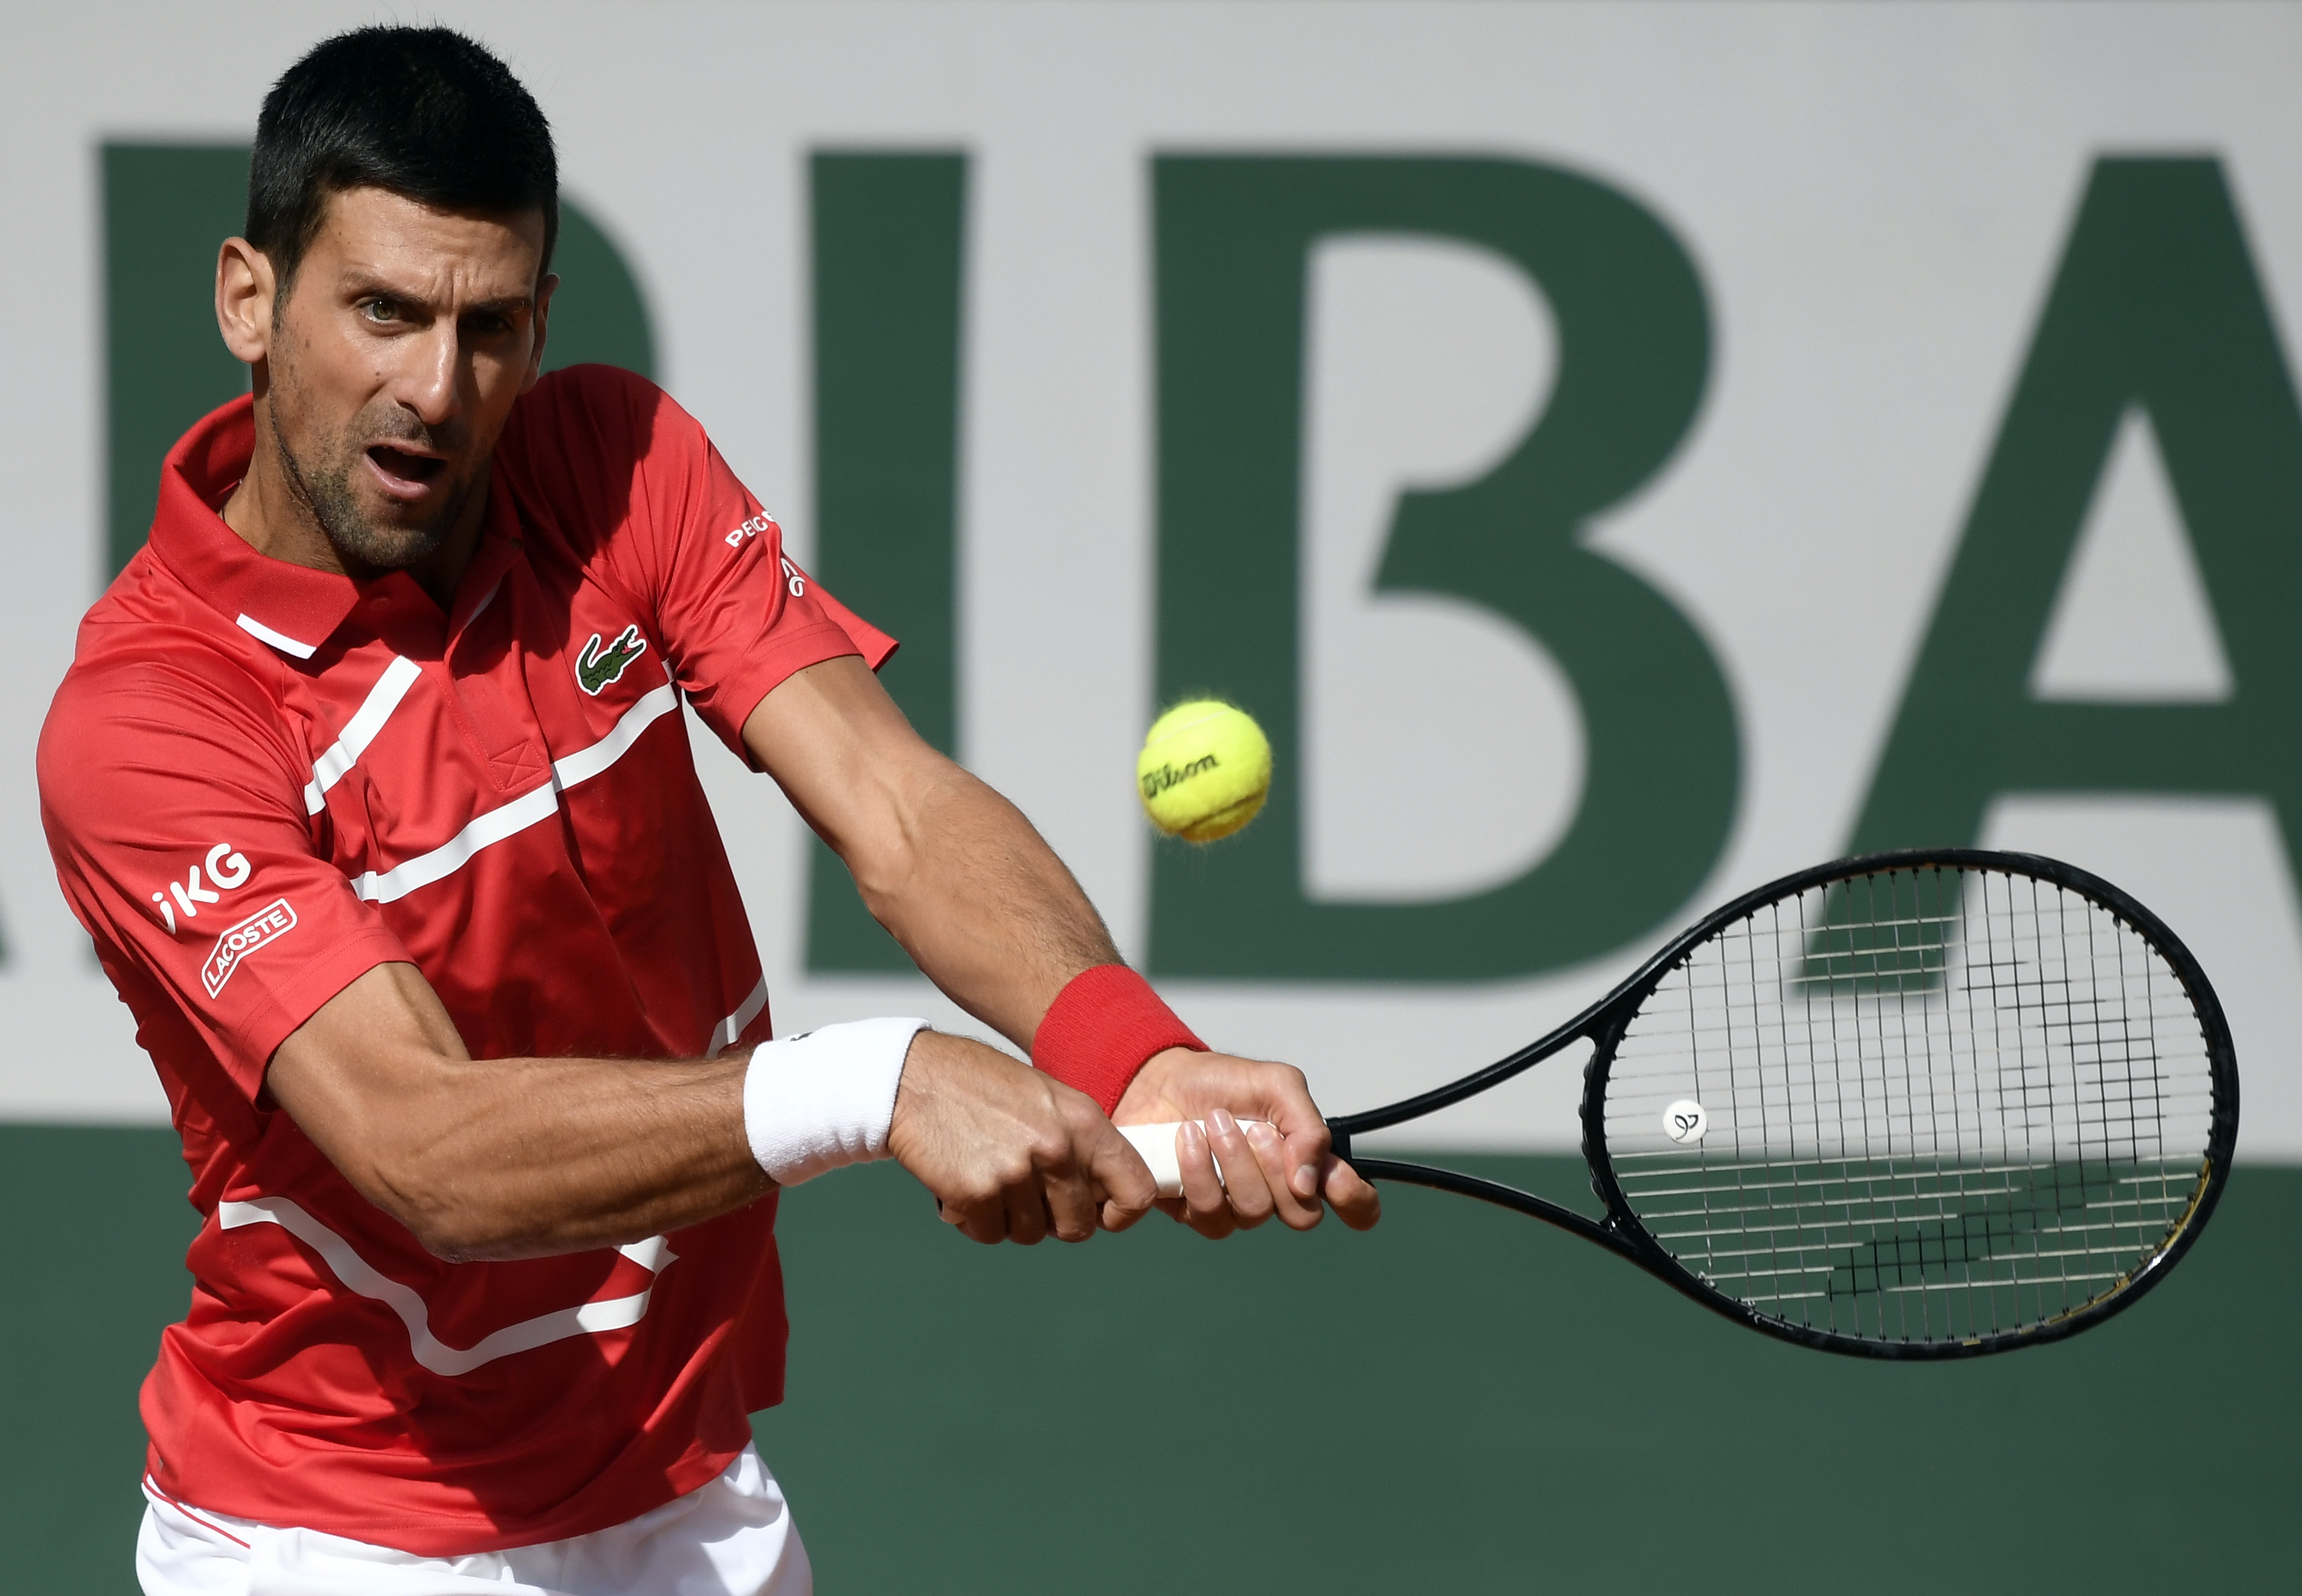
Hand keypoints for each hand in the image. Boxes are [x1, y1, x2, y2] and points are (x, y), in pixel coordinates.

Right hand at [888, 1030, 1156, 1243]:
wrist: (915, 1078)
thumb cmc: (981, 1087)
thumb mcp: (1048, 1099)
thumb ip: (1080, 1143)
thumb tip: (1102, 1195)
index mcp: (1083, 1122)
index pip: (1136, 1191)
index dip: (1120, 1214)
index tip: (1100, 1216)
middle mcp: (1056, 1148)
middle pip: (1077, 1226)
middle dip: (1053, 1221)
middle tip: (1025, 1196)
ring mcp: (1015, 1172)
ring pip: (1030, 1234)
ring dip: (1008, 1218)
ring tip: (989, 1179)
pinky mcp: (976, 1192)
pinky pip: (990, 1234)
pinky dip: (975, 1221)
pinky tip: (963, 1187)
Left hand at [1112, 1048, 1380, 1238]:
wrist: (1160, 1080)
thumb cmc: (1223, 1082)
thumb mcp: (1277, 1084)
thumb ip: (1307, 1127)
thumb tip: (1309, 1182)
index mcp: (1307, 1161)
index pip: (1354, 1203)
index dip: (1356, 1203)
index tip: (1336, 1182)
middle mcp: (1278, 1191)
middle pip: (1301, 1214)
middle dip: (1276, 1168)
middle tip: (1254, 1128)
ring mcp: (1238, 1207)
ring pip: (1254, 1213)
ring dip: (1233, 1163)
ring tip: (1213, 1123)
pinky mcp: (1198, 1213)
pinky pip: (1210, 1214)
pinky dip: (1198, 1172)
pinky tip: (1188, 1139)